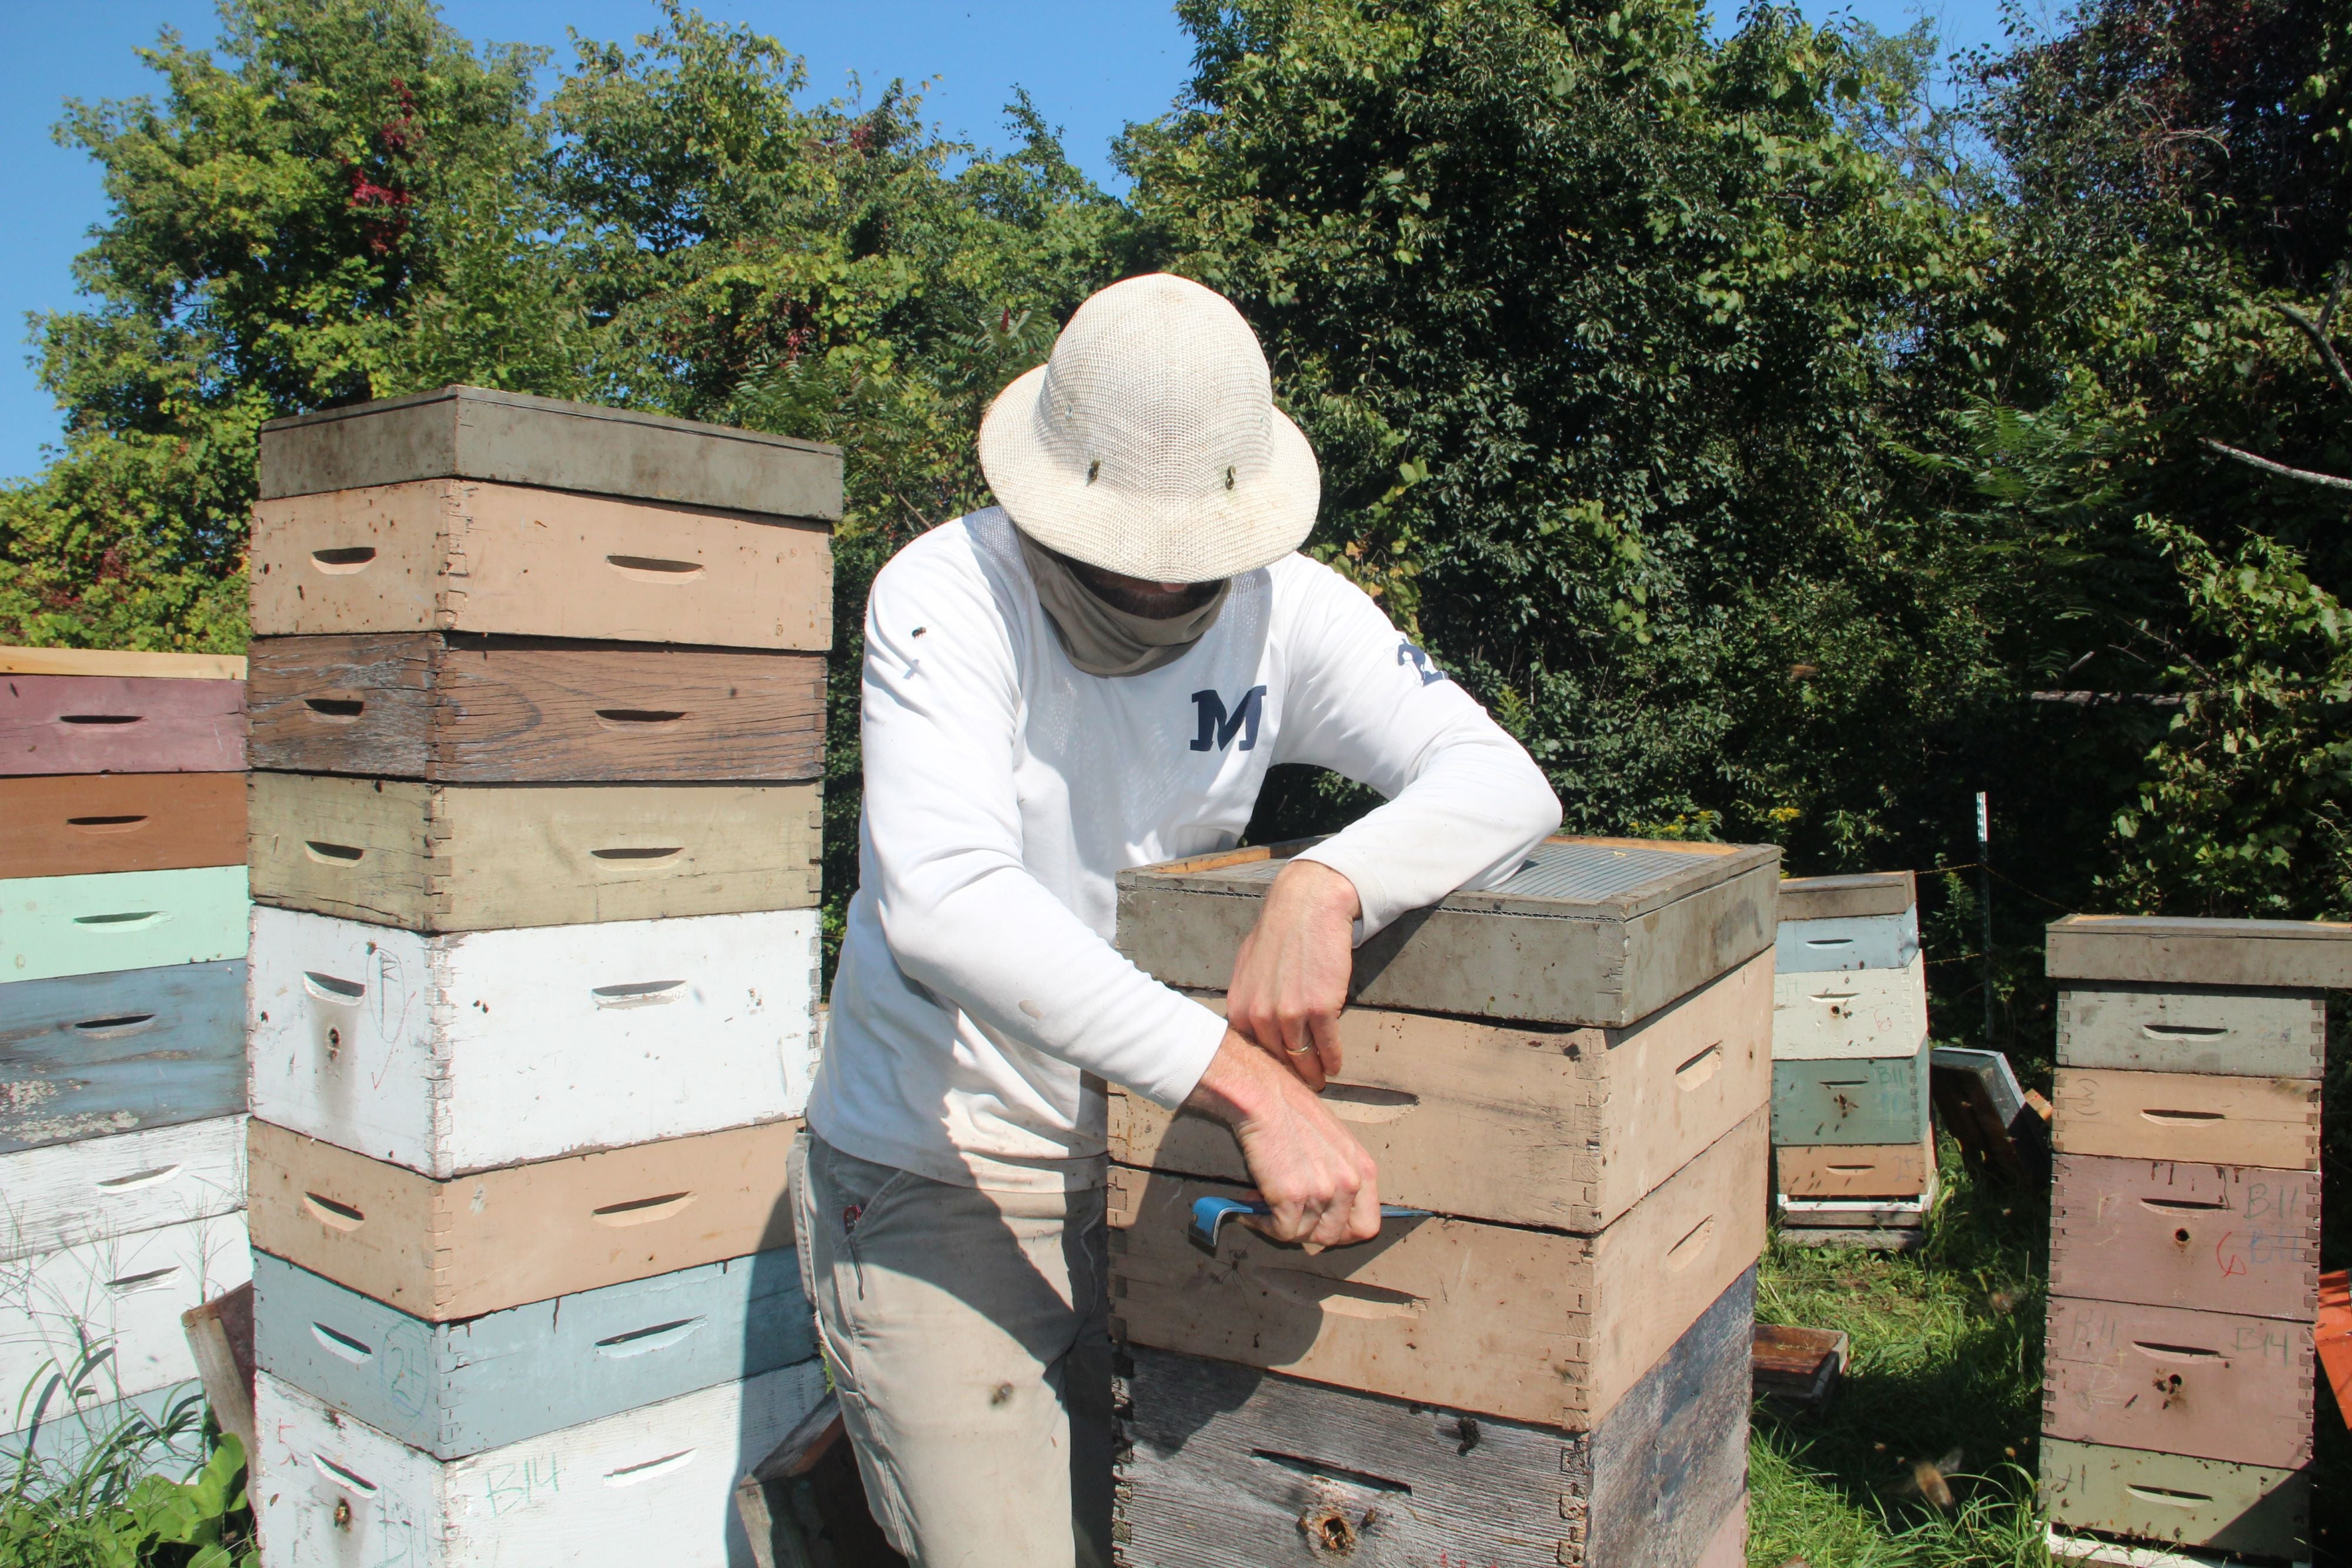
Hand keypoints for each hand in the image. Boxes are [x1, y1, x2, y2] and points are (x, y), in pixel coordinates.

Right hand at [1183, 1028, 1380, 1246]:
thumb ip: (1338, 1173)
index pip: (1366, 1226)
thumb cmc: (1291, 1111)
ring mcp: (1322, 1191)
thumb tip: (1325, 1207)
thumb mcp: (1334, 1142)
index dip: (1341, 1233)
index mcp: (1363, 1168)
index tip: (1318, 1227)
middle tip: (1286, 1219)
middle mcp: (1349, 1182)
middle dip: (1307, 1233)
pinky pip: (1281, 1231)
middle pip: (1334, 1236)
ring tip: (1264, 1209)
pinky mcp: (1292, 1197)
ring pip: (1305, 1237)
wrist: (1263, 1097)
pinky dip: (1264, 1226)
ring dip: (1282, 1228)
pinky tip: (1252, 1210)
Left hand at [1224, 858, 1360, 1090]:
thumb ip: (1249, 997)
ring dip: (1314, 1074)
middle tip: (1302, 1088)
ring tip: (1320, 1081)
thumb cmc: (1280, 932)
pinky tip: (1335, 1066)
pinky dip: (1332, 1059)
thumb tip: (1251, 1020)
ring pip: (1302, 1057)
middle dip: (1291, 1076)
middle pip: (1277, 1059)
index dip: (1269, 1066)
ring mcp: (1289, 1013)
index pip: (1253, 1050)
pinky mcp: (1319, 1008)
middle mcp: (1260, 1014)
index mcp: (1240, 1006)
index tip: (1279, 1078)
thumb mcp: (1249, 966)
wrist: (1307, 905)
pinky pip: (1327, 1045)